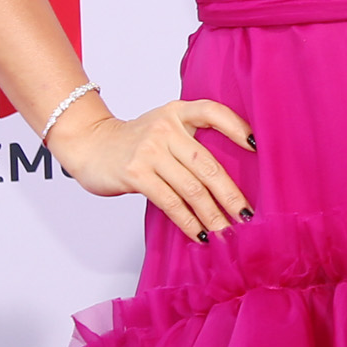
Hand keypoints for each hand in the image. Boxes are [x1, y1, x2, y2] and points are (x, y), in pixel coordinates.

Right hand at [48, 98, 256, 240]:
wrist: (89, 144)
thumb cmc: (135, 141)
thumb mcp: (164, 126)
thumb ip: (191, 140)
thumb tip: (231, 176)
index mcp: (178, 112)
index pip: (213, 112)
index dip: (237, 127)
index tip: (258, 147)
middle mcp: (165, 128)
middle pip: (207, 163)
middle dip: (230, 193)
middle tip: (247, 214)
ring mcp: (149, 151)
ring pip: (191, 188)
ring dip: (212, 214)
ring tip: (227, 231)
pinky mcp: (135, 173)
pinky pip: (170, 202)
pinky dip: (187, 221)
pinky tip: (199, 233)